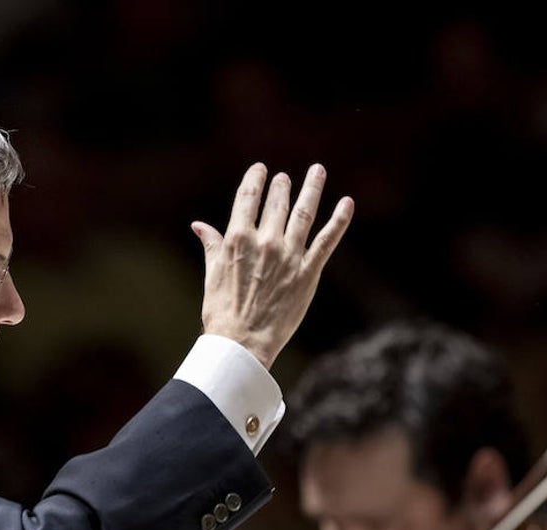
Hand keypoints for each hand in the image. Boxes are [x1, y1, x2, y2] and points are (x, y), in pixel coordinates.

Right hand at [193, 163, 353, 368]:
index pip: (248, 198)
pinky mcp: (308, 273)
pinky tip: (347, 203)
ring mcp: (289, 256)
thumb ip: (212, 245)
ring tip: (318, 171)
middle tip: (284, 177)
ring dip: (312, 189)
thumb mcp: (211, 274)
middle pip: (277, 203)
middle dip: (281, 186)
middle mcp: (265, 242)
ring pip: (304, 213)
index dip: (255, 180)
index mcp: (238, 239)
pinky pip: (327, 240)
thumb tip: (199, 225)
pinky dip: (339, 220)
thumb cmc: (222, 312)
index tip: (260, 170)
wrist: (242, 343)